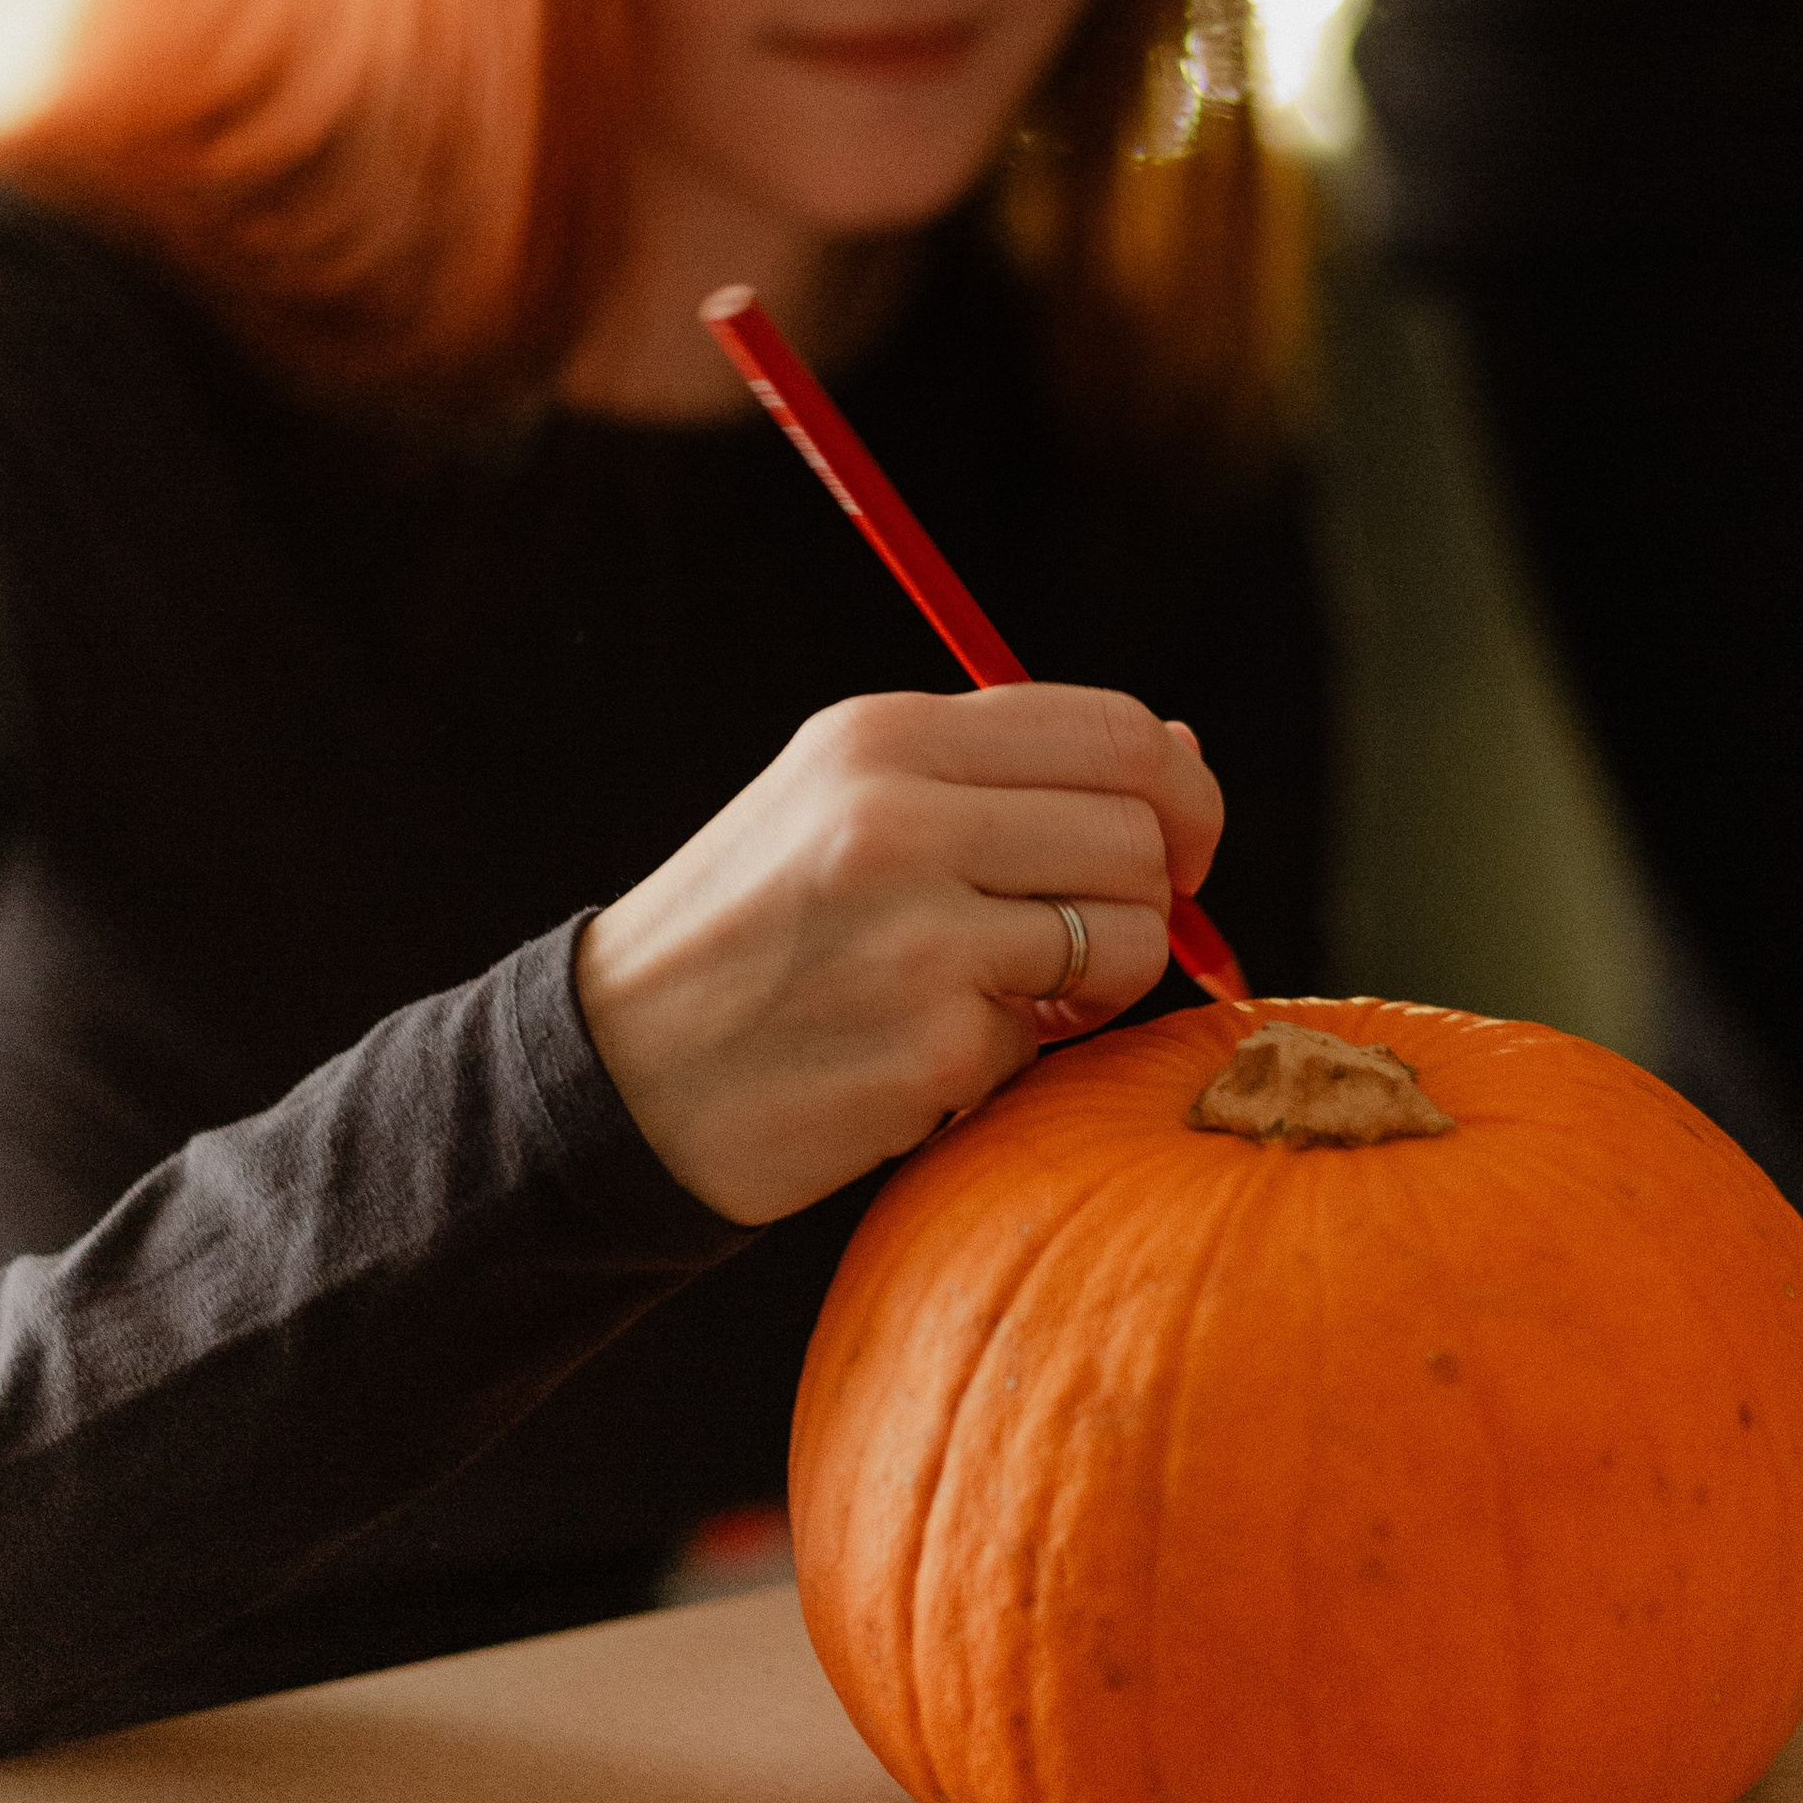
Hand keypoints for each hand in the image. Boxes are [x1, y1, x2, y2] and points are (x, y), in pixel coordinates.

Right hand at [573, 686, 1223, 1226]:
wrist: (621, 1071)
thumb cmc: (758, 930)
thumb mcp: (845, 804)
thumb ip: (1003, 772)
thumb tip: (1180, 749)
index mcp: (884, 738)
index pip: (1114, 732)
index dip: (1181, 789)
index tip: (1180, 844)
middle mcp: (900, 818)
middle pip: (1138, 833)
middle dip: (1142, 895)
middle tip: (1076, 940)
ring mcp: (918, 934)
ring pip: (1129, 938)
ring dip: (1095, 982)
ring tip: (1003, 992)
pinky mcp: (930, 1044)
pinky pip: (1051, 1040)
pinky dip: (1010, 1053)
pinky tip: (924, 1048)